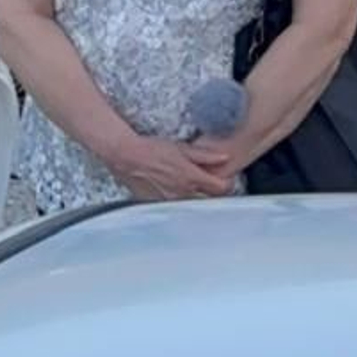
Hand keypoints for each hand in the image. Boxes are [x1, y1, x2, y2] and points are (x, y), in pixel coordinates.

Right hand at [107, 132, 233, 201]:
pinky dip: (182, 203)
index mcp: (191, 177)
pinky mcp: (160, 207)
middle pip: (209, 201)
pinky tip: (178, 193)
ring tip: (194, 188)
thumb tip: (225, 157)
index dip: (228, 185)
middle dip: (214, 195)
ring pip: (193, 207)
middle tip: (212, 185)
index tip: (227, 180)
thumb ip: (205, 155)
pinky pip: (177, 208)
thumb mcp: (182, 148)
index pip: (220, 189)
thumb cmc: (154, 149)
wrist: (128, 158)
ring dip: (198, 199)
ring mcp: (171, 203)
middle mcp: (183, 194)